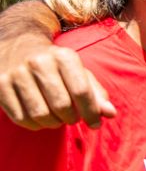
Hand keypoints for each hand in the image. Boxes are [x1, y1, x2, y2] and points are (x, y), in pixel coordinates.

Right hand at [0, 35, 115, 129]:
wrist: (18, 46)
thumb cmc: (55, 65)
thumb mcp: (78, 71)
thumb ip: (96, 93)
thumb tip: (110, 114)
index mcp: (64, 56)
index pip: (81, 91)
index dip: (91, 112)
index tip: (96, 124)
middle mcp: (39, 63)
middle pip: (61, 105)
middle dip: (71, 118)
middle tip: (72, 118)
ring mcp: (16, 74)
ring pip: (40, 115)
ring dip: (53, 124)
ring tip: (57, 118)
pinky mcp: (0, 86)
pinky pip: (21, 118)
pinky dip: (34, 125)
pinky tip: (40, 118)